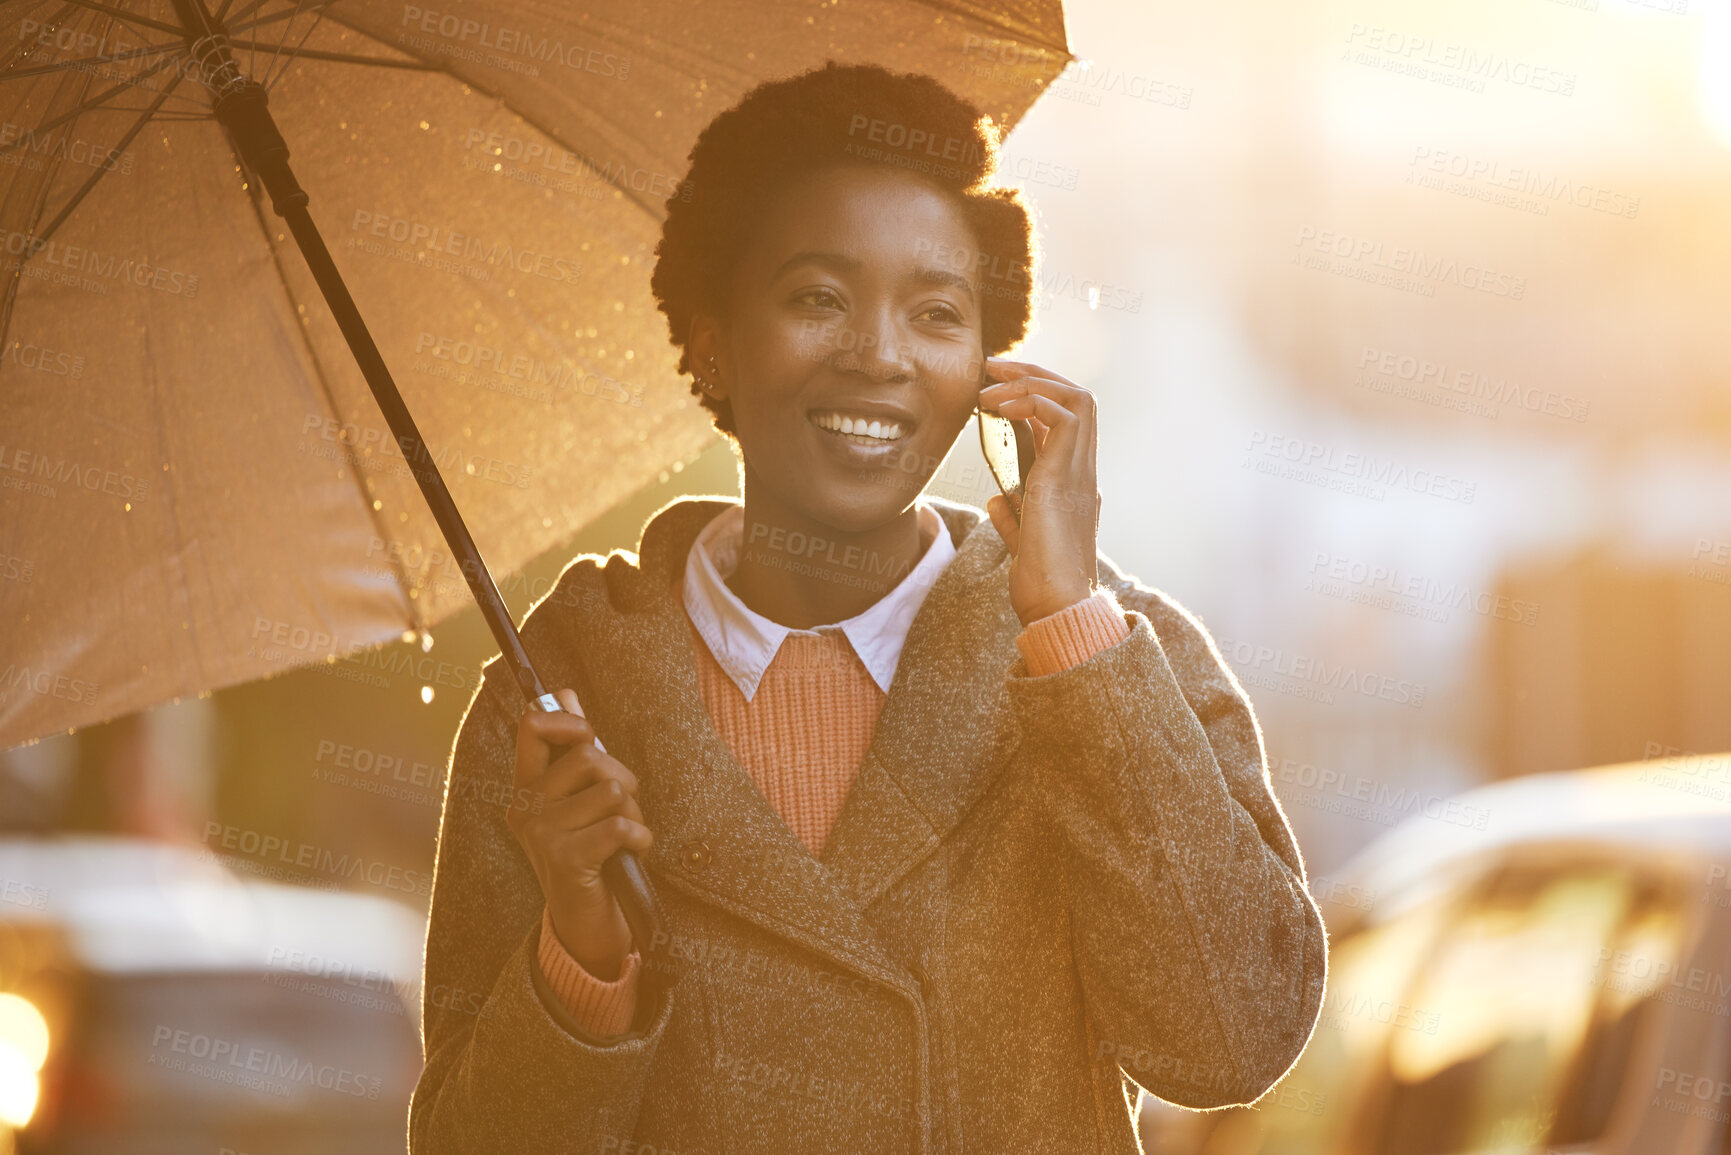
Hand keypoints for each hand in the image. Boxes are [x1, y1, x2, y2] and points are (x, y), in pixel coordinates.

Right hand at [508, 688, 652, 979]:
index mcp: (525, 785)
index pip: (534, 725)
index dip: (571, 720)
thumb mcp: (580, 796)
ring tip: (623, 838)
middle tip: (621, 810)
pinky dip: (640, 838)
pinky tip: (632, 853)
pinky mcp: (565, 859)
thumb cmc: (590, 851)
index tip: (590, 737)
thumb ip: (572, 747)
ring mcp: (541, 834)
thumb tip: (565, 693)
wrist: (586, 923)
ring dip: (634, 815)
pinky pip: (620, 825)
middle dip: (623, 778)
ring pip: (613, 791)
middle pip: (589, 755)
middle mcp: (525, 806)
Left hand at [978, 357, 1100, 625]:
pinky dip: (1030, 401)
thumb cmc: (1040, 580)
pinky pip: (1062, 415)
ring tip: (989, 385)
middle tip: (992, 366)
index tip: (997, 388)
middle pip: (1076, 396)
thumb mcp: (1021, 539)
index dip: (1035, 395)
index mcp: (1074, 482)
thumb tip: (995, 500)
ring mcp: (1079, 471)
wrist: (1055, 604)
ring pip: (1075, 396)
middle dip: (1034, 372)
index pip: (1066, 420)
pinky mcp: (1066, 475)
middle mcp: (1083, 470)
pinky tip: (997, 410)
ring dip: (1030, 381)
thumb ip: (1012, 516)